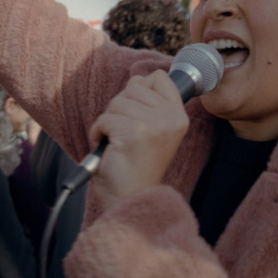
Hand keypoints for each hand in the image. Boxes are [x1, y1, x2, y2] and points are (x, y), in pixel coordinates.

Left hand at [89, 70, 189, 210]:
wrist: (131, 199)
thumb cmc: (137, 166)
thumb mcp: (155, 131)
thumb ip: (151, 104)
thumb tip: (136, 81)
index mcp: (179, 116)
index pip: (159, 78)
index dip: (141, 89)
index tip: (137, 114)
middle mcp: (170, 118)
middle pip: (133, 86)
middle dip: (120, 108)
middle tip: (126, 134)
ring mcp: (153, 124)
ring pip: (116, 102)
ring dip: (108, 122)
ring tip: (118, 144)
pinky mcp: (132, 132)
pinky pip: (103, 118)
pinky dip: (98, 133)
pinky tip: (110, 149)